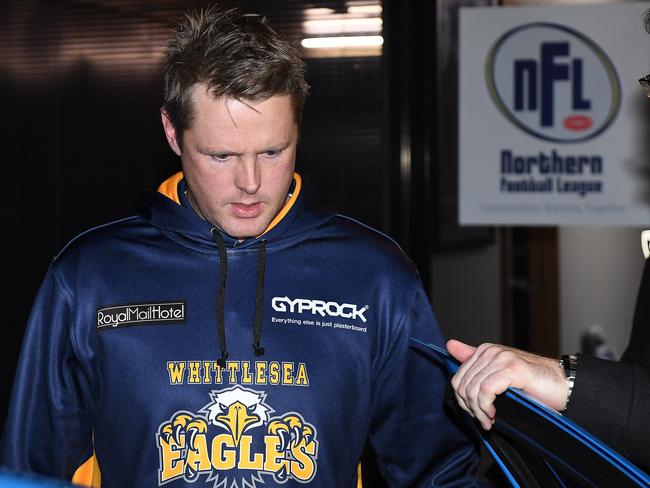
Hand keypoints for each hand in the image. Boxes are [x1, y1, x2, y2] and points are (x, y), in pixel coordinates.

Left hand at [447, 339, 568, 429]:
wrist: (562, 386)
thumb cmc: (533, 385)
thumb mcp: (499, 375)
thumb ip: (474, 361)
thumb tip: (450, 345)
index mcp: (484, 351)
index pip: (457, 378)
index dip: (463, 401)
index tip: (475, 413)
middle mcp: (491, 351)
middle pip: (462, 385)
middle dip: (470, 408)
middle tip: (484, 420)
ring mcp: (502, 358)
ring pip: (473, 390)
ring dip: (479, 411)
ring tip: (490, 420)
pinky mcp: (512, 368)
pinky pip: (486, 391)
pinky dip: (486, 407)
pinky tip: (495, 414)